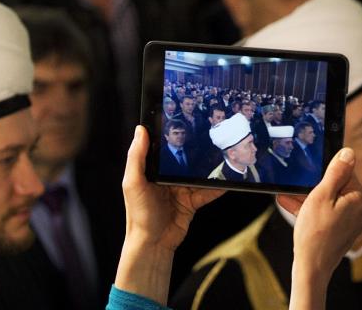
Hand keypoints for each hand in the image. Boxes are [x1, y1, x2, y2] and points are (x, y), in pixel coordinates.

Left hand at [115, 125, 223, 302]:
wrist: (153, 244)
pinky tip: (228, 179)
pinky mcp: (192, 202)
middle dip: (195, 149)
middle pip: (184, 159)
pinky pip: (207, 191)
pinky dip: (217, 187)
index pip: (162, 147)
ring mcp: (181, 189)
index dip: (170, 134)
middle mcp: (167, 177)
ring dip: (209, 167)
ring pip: (198, 174)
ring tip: (223, 153)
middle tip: (210, 133)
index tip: (182, 117)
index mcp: (152, 170)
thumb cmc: (138, 214)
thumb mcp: (133, 183)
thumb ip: (137, 157)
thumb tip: (141, 130)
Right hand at [278, 148, 361, 309]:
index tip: (310, 172)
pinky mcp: (343, 230)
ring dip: (309, 198)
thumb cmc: (315, 233)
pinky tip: (291, 204)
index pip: (346, 173)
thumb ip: (336, 172)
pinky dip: (313, 210)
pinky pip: (328, 213)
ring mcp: (353, 221)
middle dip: (314, 185)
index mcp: (360, 199)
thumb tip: (348, 152)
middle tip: (296, 184)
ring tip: (287, 194)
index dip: (326, 172)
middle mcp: (361, 210)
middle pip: (337, 187)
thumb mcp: (321, 195)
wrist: (311, 268)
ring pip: (330, 201)